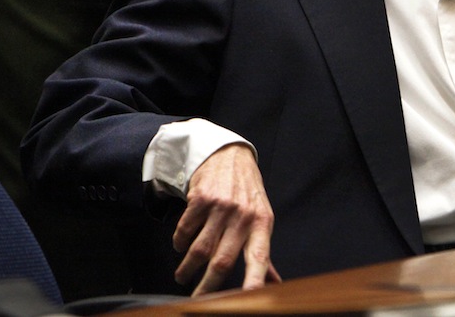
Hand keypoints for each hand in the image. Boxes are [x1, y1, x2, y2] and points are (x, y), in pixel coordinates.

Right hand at [172, 143, 280, 294]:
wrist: (230, 154)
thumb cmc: (247, 192)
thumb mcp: (261, 217)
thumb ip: (263, 252)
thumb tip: (275, 284)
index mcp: (261, 224)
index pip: (259, 258)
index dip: (254, 281)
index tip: (248, 299)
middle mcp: (242, 215)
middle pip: (221, 261)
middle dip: (206, 287)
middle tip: (197, 300)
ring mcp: (221, 206)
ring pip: (199, 250)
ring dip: (187, 268)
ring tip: (183, 275)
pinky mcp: (201, 198)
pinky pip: (184, 230)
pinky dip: (179, 243)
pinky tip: (180, 246)